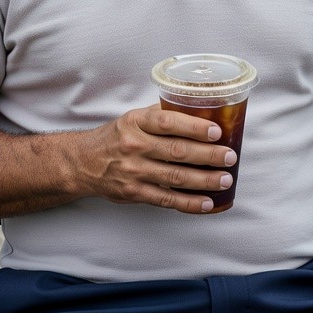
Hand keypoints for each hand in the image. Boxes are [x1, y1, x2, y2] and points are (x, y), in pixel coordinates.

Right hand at [67, 105, 237, 213]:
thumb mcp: (132, 119)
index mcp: (135, 122)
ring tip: (225, 179)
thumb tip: (198, 110)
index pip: (167, 122)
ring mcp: (134, 171)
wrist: (82, 163)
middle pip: (177, 151)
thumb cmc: (115, 138)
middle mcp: (134, 146)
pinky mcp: (134, 193)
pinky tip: (207, 202)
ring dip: (204, 180)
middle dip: (208, 155)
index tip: (216, 131)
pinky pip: (166, 200)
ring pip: (175, 177)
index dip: (194, 127)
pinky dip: (189, 202)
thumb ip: (161, 116)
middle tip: (229, 157)